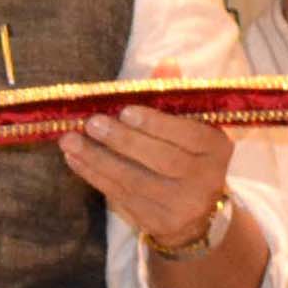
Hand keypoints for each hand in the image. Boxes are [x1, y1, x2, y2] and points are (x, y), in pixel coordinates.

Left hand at [60, 104, 232, 250]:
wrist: (197, 214)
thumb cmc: (188, 155)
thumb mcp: (191, 125)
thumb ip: (175, 97)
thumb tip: (167, 65)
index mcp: (217, 150)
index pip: (188, 135)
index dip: (156, 123)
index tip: (125, 111)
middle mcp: (205, 181)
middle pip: (161, 160)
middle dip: (122, 141)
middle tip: (92, 123)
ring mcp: (181, 206)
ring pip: (135, 180)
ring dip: (97, 159)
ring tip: (70, 140)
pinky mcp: (156, 222)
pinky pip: (120, 196)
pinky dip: (93, 176)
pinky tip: (74, 159)